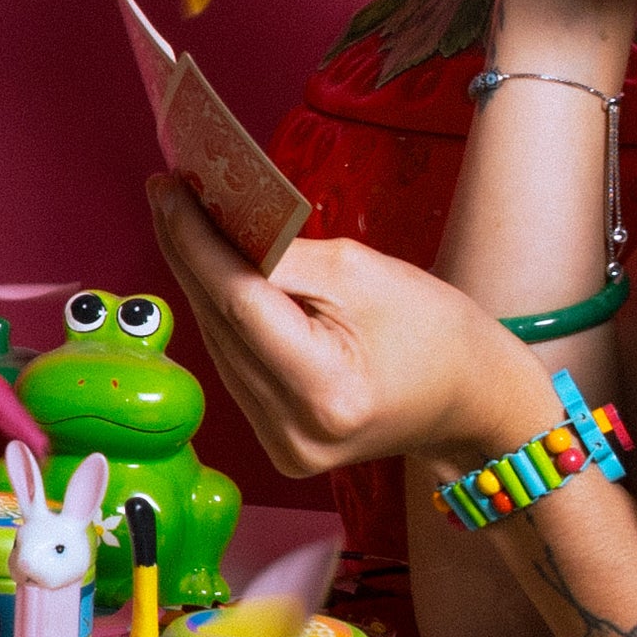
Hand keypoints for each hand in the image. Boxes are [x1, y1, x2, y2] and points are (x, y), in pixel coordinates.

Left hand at [146, 178, 538, 477]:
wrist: (471, 399)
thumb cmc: (434, 331)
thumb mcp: (364, 273)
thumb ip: (284, 255)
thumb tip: (216, 220)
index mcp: (326, 390)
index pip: (238, 303)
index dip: (197, 242)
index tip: (170, 190)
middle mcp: (295, 430)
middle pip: (220, 326)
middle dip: (188, 252)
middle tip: (165, 193)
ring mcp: (283, 446)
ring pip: (219, 346)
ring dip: (197, 281)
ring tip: (180, 220)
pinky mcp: (279, 444)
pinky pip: (234, 366)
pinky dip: (222, 316)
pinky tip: (208, 270)